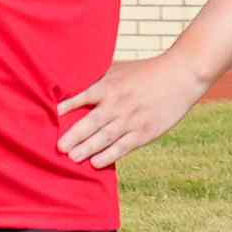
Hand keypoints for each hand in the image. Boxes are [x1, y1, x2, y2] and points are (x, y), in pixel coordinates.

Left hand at [54, 52, 216, 166]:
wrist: (181, 75)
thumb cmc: (145, 72)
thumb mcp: (119, 69)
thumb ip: (97, 78)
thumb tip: (69, 84)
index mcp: (110, 85)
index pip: (82, 97)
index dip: (65, 108)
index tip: (50, 117)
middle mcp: (119, 103)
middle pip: (91, 122)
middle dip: (74, 135)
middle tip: (59, 147)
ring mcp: (132, 119)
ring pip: (105, 137)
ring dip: (87, 149)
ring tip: (72, 158)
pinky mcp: (145, 132)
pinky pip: (123, 147)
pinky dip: (109, 156)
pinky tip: (96, 163)